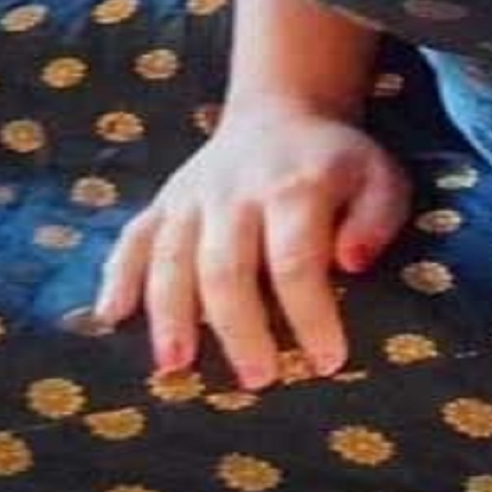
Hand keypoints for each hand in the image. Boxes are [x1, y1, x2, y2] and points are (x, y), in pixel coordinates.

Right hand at [91, 100, 411, 388]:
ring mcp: (194, 196)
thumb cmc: (337, 162)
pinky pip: (134, 237)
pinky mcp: (165, 201)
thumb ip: (377, 218)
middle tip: (258, 380)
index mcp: (295, 187)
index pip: (296, 260)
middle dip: (239, 328)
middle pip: (227, 266)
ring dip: (170, 313)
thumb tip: (352, 263)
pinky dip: (118, 275)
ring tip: (176, 366)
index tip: (327, 361)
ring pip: (172, 256)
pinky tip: (110, 317)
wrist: (283, 111)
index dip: (310, 314)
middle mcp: (236, 191)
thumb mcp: (380, 177)